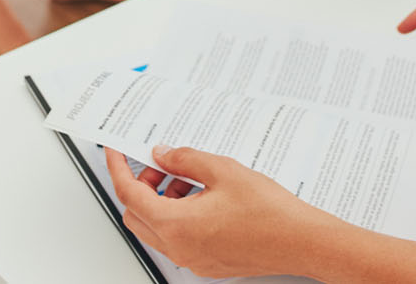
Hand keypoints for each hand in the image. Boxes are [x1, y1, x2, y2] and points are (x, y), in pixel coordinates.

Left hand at [107, 146, 341, 279]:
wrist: (300, 240)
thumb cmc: (269, 212)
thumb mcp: (223, 170)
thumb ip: (186, 159)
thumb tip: (163, 155)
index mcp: (177, 225)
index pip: (130, 194)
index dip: (119, 168)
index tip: (115, 151)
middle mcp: (180, 247)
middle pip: (136, 215)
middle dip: (141, 186)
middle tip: (159, 164)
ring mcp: (193, 259)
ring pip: (156, 229)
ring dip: (160, 201)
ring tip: (186, 178)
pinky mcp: (207, 263)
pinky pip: (177, 240)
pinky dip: (177, 216)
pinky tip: (201, 197)